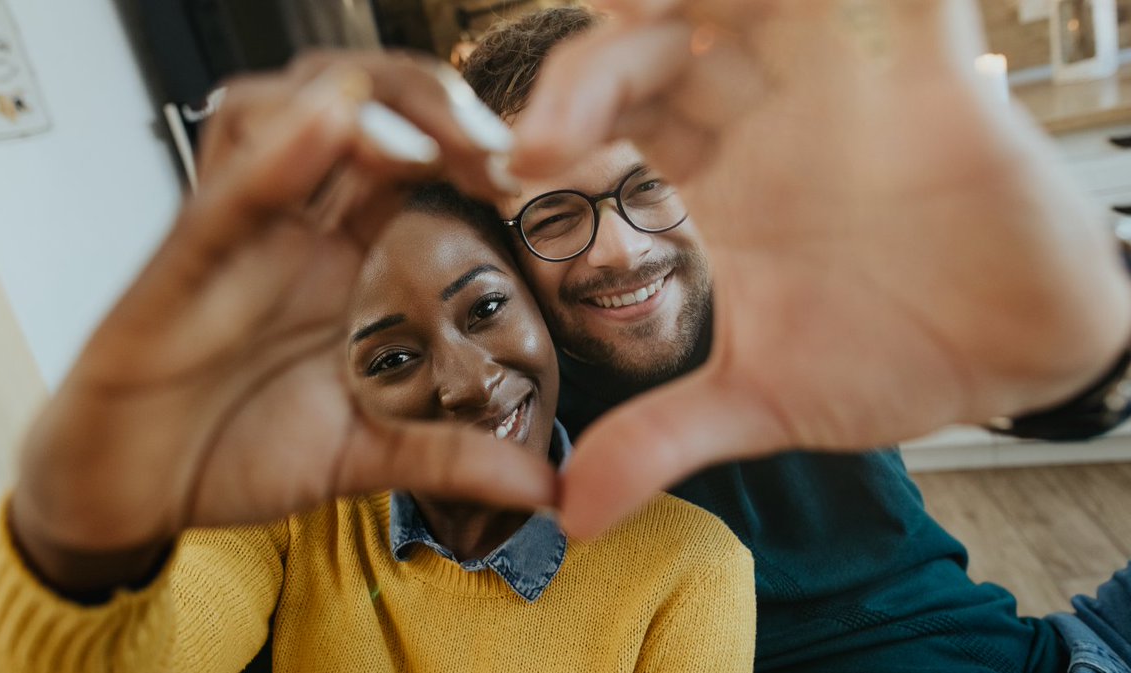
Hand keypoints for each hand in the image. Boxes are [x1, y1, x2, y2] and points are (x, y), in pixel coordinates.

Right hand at [12, 55, 552, 588]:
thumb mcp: (363, 455)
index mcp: (338, 255)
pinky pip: (226, 191)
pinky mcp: (179, 268)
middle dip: (431, 99)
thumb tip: (548, 485)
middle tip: (495, 146)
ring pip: (286, 112)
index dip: (471, 144)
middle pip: (357, 106)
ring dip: (364, 106)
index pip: (410, 156)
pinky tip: (329, 124)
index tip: (528, 176)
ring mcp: (237, 239)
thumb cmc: (234, 449)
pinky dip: (277, 154)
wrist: (132, 493)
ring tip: (430, 143)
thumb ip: (451, 457)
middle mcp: (291, 228)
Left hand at [511, 0, 1130, 536]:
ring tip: (630, 17)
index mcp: (710, 181)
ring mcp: (832, 81)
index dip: (551, 126)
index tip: (510, 172)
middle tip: (545, 136)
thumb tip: (573, 514)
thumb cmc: (888, 358)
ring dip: (684, 3)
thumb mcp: (761, 396)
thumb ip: (661, 437)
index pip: (607, 120)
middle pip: (651, 49)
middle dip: (589, 73)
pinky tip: (782, 1)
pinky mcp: (920, 61)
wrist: (1015, 352)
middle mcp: (757, 118)